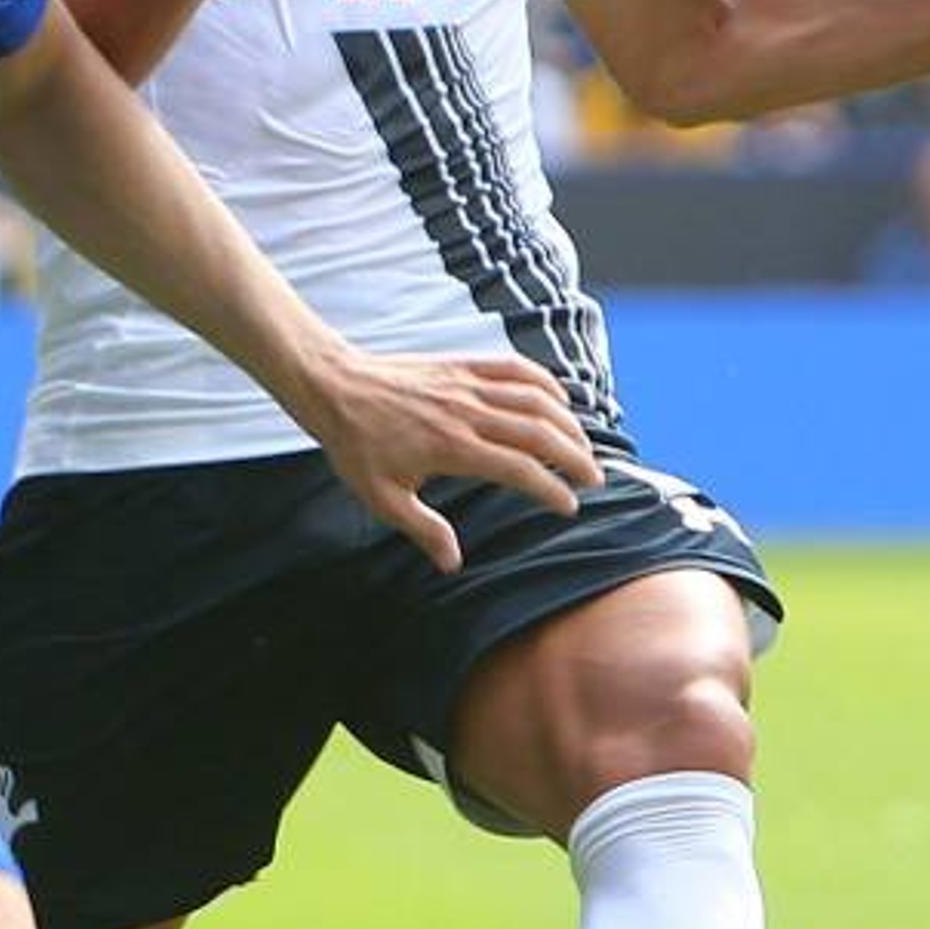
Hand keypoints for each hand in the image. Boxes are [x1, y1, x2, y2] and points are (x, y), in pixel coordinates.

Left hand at [286, 348, 601, 572]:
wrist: (335, 388)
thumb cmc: (356, 446)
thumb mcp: (382, 498)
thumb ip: (423, 529)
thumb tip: (453, 563)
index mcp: (452, 447)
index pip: (520, 469)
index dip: (552, 489)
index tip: (569, 506)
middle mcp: (468, 412)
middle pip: (540, 432)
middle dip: (575, 456)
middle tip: (594, 479)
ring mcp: (467, 385)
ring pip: (535, 398)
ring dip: (568, 422)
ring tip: (583, 445)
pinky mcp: (462, 365)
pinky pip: (515, 368)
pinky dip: (544, 382)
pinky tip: (559, 401)